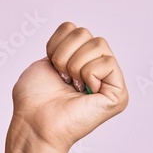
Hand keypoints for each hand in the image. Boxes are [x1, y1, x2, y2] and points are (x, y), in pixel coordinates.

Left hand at [10, 22, 128, 152]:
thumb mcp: (45, 62)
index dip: (56, 44)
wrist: (35, 123)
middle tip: (62, 78)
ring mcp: (110, 82)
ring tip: (71, 85)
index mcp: (80, 62)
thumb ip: (65, 44)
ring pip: (98, 44)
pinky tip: (83, 92)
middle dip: (64, 54)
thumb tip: (78, 32)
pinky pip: (107, 62)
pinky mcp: (118, 94)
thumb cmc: (33, 99)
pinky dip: (88, 74)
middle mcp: (97, 70)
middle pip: (86, 33)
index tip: (51, 66)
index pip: (73, 29)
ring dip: (74, 65)